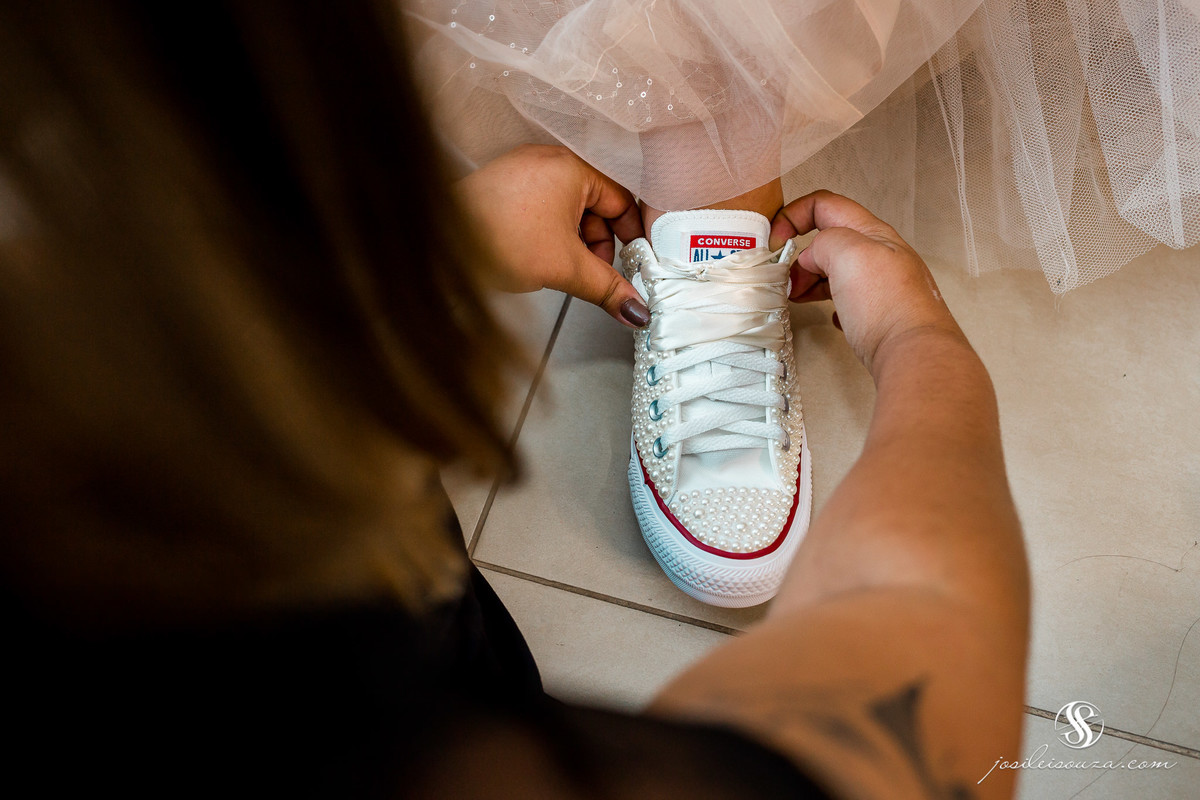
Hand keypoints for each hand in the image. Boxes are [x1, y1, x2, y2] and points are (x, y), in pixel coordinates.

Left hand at [457, 145, 649, 326]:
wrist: (438, 240)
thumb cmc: (496, 238)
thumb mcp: (565, 267)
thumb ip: (607, 288)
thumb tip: (634, 309)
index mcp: (572, 168)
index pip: (621, 200)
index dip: (630, 236)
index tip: (633, 263)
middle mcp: (549, 161)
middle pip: (595, 205)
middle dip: (598, 245)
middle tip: (593, 273)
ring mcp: (524, 171)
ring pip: (568, 209)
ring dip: (573, 242)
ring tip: (559, 267)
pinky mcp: (505, 186)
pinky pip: (543, 207)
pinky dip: (550, 233)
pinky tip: (538, 256)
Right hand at [769, 190, 959, 370]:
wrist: (913, 355)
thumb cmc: (888, 307)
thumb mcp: (849, 254)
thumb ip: (824, 242)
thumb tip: (812, 257)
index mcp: (872, 234)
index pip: (825, 205)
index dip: (794, 216)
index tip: (777, 242)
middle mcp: (879, 256)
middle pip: (828, 241)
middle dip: (799, 256)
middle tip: (784, 279)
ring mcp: (880, 286)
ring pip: (835, 272)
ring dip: (809, 281)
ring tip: (797, 297)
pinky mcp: (878, 314)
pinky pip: (847, 300)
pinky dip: (829, 303)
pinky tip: (829, 315)